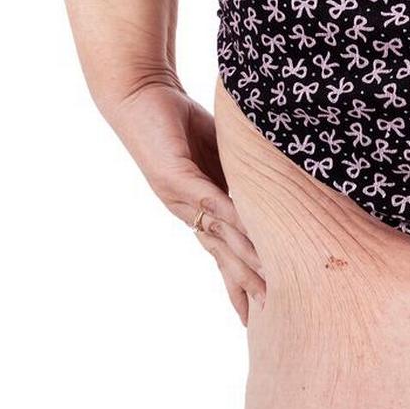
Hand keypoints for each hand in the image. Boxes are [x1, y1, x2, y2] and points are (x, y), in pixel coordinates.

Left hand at [106, 81, 264, 324]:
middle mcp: (189, 210)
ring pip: (220, 239)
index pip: (227, 253)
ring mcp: (180, 198)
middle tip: (267, 318)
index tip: (260, 311)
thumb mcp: (221, 152)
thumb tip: (273, 188)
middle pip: (223, 258)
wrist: (136, 91)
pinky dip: (234, 224)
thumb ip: (241, 175)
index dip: (243, 282)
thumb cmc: (177, 117)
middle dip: (246, 288)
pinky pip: (213, 205)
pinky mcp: (175, 178)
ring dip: (245, 265)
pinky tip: (253, 240)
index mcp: (201, 207)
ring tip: (268, 289)